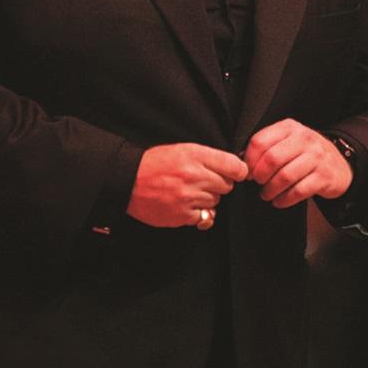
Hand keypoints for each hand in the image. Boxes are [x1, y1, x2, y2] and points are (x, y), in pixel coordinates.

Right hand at [126, 143, 247, 227]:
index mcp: (195, 155)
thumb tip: (236, 168)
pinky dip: (197, 213)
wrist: (129, 180)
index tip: (236, 173)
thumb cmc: (156, 163)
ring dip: (207, 199)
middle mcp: (194, 176)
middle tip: (203, 181)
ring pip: (216, 202)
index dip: (238, 171)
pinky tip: (184, 204)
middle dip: (219, 184)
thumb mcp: (183, 149)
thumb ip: (209, 158)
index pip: (234, 166)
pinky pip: (204, 217)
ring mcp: (188, 197)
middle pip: (227, 186)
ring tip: (189, 192)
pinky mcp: (182, 215)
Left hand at [243, 119, 351, 207]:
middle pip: (272, 158)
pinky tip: (279, 201)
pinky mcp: (324, 177)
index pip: (260, 141)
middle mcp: (304, 139)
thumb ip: (268, 146)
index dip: (250, 160)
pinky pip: (299, 191)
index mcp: (289, 127)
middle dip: (260, 175)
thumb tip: (243, 161)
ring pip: (285, 176)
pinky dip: (285, 199)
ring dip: (271, 190)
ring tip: (266, 194)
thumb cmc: (307, 154)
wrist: (339, 164)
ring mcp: (316, 157)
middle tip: (258, 183)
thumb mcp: (289, 141)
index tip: (247, 171)